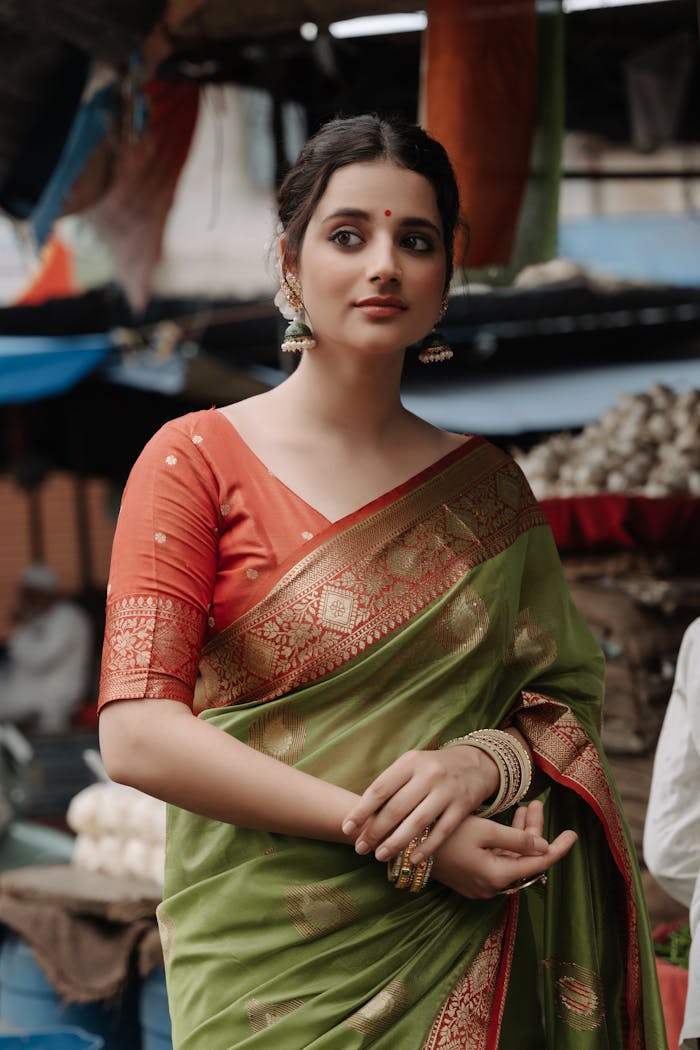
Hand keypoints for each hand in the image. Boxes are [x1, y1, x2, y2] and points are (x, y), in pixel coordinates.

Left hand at [341, 745, 503, 862]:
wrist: (475, 763)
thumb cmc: (432, 769)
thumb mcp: (411, 766)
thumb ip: (391, 785)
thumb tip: (362, 817)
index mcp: (410, 762)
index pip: (380, 789)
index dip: (361, 811)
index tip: (347, 828)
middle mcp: (428, 774)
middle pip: (396, 808)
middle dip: (375, 831)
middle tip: (360, 848)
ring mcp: (447, 790)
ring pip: (417, 822)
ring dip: (396, 842)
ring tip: (380, 856)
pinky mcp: (463, 806)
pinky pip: (442, 831)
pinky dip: (426, 847)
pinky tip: (412, 859)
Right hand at [431, 800, 576, 898]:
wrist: (409, 847)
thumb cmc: (446, 835)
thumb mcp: (484, 831)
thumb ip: (517, 839)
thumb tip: (544, 846)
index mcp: (498, 876)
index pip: (538, 864)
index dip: (558, 848)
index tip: (573, 835)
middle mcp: (492, 886)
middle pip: (524, 859)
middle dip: (534, 832)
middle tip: (538, 804)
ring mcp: (480, 884)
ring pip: (511, 858)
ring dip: (521, 834)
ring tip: (528, 806)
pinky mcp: (471, 877)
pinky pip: (498, 860)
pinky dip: (506, 842)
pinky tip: (511, 820)